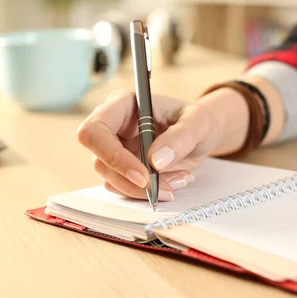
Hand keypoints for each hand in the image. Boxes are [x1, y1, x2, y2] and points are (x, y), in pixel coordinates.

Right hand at [77, 90, 222, 200]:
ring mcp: (113, 149)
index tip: (142, 176)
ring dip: (143, 190)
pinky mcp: (121, 168)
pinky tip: (173, 182)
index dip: (112, 156)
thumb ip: (180, 137)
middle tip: (167, 189)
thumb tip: (155, 160)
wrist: (201, 135)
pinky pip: (123, 188)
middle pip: (99, 161)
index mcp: (122, 104)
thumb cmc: (197, 121)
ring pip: (110, 179)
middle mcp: (112, 126)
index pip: (95, 130)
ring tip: (179, 180)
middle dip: (131, 181)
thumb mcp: (199, 123)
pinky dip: (147, 193)